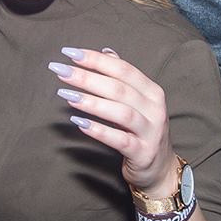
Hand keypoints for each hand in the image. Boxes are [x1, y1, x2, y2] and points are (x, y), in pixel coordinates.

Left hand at [51, 46, 176, 192]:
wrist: (160, 168)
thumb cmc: (142, 131)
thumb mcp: (137, 102)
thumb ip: (124, 78)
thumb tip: (107, 52)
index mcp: (152, 91)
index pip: (123, 69)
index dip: (96, 59)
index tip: (69, 53)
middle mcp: (154, 109)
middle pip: (119, 88)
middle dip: (88, 77)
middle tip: (60, 71)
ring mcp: (150, 132)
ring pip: (121, 112)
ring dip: (91, 102)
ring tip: (66, 95)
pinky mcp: (142, 153)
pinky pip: (119, 140)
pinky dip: (99, 130)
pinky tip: (79, 123)